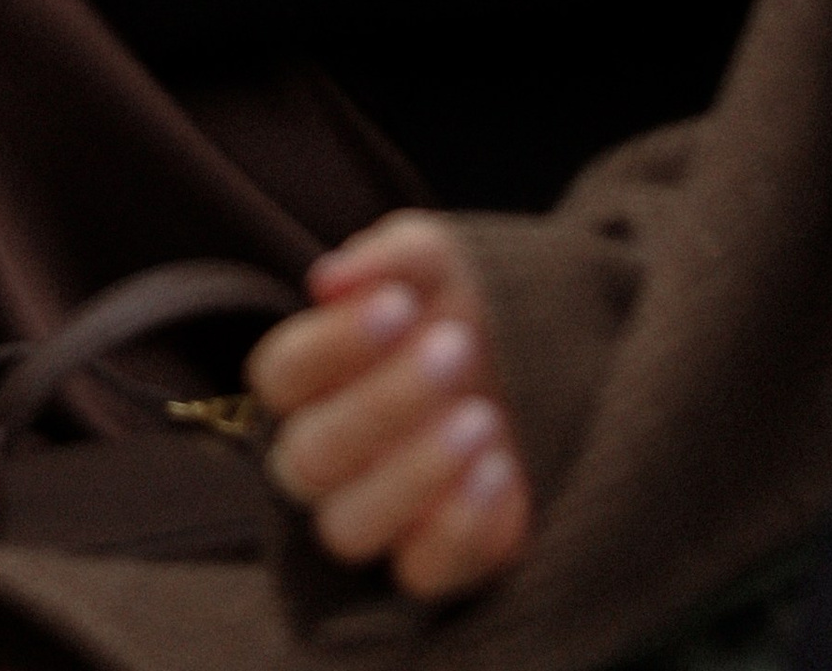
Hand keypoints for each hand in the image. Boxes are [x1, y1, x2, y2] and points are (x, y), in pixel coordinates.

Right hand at [247, 211, 531, 602]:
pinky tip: (499, 469)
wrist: (553, 371)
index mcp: (310, 382)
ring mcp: (375, 519)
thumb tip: (327, 279)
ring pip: (348, 527)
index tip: (399, 306)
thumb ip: (388, 257)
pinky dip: (459, 526)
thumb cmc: (467, 312)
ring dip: (413, 473)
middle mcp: (326, 457)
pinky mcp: (433, 566)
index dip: (329, 345)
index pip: (279, 376)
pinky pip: (420, 575)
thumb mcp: (440, 263)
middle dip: (381, 403)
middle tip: (455, 348)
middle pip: (308, 456)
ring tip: (480, 418)